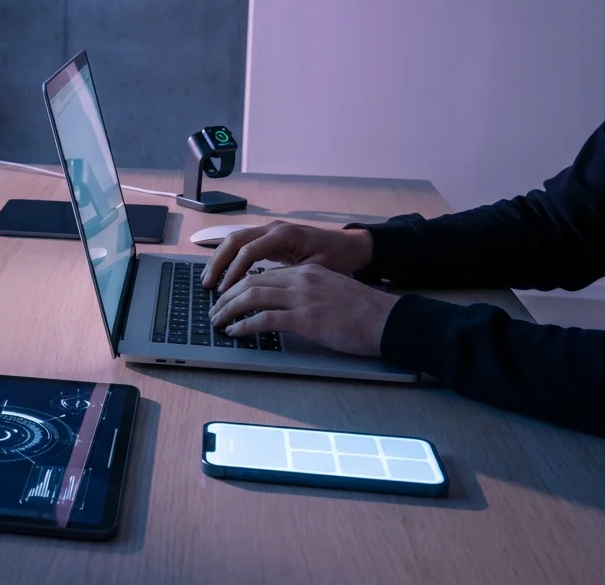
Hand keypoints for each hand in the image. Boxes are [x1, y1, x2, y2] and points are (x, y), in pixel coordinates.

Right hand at [201, 220, 373, 291]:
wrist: (352, 246)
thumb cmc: (338, 258)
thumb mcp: (315, 270)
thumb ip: (287, 276)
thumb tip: (261, 290)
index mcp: (284, 234)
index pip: (248, 251)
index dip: (233, 272)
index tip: (224, 291)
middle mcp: (273, 228)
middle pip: (234, 241)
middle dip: (217, 263)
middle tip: (206, 285)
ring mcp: (270, 231)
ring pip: (234, 241)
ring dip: (219, 260)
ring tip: (208, 281)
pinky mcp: (270, 238)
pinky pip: (242, 245)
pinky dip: (229, 259)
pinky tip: (222, 275)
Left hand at [209, 264, 399, 356]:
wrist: (389, 321)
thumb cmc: (364, 312)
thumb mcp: (331, 291)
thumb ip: (306, 291)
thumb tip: (282, 304)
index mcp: (307, 271)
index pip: (262, 273)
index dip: (238, 285)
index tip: (225, 296)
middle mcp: (301, 279)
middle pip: (250, 281)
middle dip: (226, 297)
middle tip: (214, 310)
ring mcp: (303, 297)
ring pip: (252, 297)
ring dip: (229, 310)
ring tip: (218, 321)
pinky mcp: (306, 318)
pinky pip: (264, 319)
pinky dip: (244, 325)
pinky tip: (235, 332)